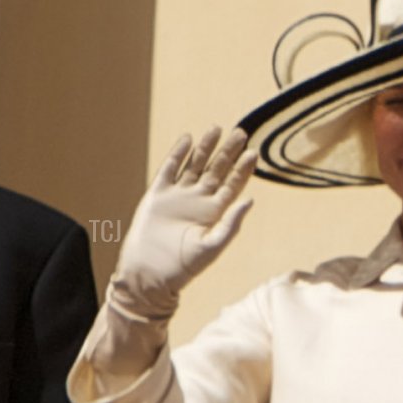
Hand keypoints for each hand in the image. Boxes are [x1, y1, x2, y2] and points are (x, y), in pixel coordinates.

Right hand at [111, 127, 255, 319]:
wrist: (149, 273)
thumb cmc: (182, 266)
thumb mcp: (211, 246)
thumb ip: (230, 223)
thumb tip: (250, 200)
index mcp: (214, 213)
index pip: (233, 185)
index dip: (243, 169)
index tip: (253, 152)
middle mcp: (198, 201)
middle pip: (217, 170)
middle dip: (228, 151)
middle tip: (241, 132)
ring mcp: (178, 196)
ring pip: (194, 165)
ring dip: (206, 148)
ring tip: (217, 129)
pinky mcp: (158, 194)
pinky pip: (169, 169)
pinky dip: (178, 154)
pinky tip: (187, 139)